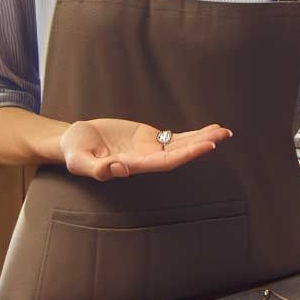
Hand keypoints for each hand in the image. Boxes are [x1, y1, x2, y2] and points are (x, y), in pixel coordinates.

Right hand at [61, 119, 230, 180]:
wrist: (75, 140)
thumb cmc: (75, 151)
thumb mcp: (78, 159)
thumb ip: (94, 168)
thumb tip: (117, 170)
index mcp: (132, 165)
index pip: (165, 162)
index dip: (186, 154)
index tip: (205, 146)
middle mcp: (146, 159)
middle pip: (179, 154)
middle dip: (200, 145)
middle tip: (222, 136)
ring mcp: (149, 149)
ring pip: (181, 145)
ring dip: (202, 138)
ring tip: (225, 131)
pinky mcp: (149, 138)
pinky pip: (175, 137)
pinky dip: (193, 134)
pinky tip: (210, 130)